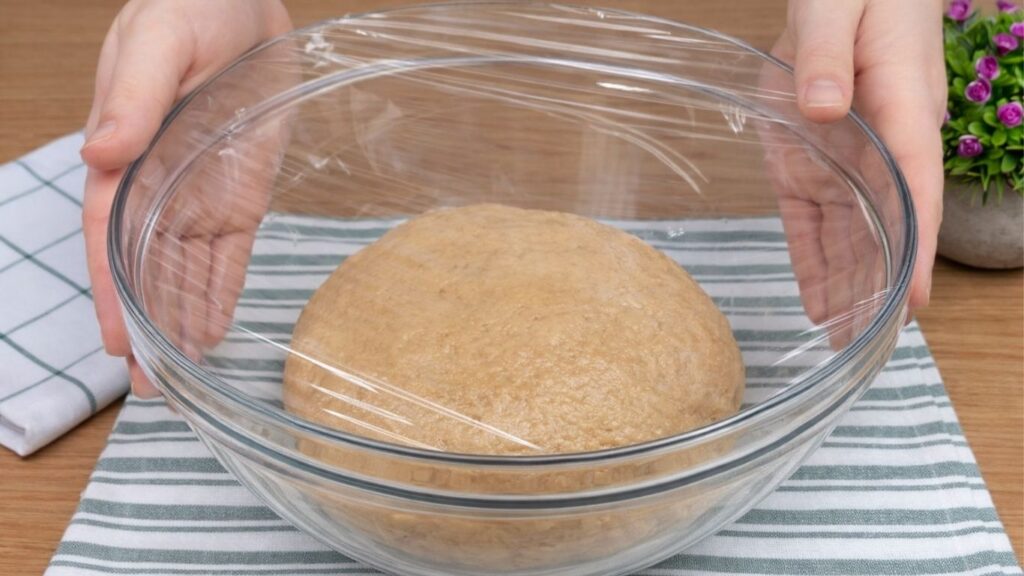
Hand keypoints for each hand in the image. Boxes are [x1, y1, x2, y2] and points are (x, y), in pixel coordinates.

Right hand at [81, 0, 291, 396]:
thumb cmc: (188, 7)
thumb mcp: (156, 44)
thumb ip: (133, 98)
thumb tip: (100, 151)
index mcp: (123, 155)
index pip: (109, 238)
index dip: (112, 293)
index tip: (117, 344)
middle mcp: (156, 186)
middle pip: (147, 268)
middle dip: (149, 325)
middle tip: (154, 387)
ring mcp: (200, 193)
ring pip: (188, 270)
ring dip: (185, 320)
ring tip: (185, 374)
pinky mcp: (242, 192)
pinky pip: (230, 252)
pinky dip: (222, 291)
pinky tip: (216, 329)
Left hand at [774, 0, 946, 312]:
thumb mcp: (836, 8)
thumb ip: (827, 56)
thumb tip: (823, 110)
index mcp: (902, 112)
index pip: (915, 188)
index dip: (917, 247)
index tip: (913, 297)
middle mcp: (882, 149)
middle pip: (885, 227)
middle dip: (876, 286)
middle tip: (863, 343)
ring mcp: (845, 162)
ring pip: (849, 234)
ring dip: (845, 285)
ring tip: (839, 340)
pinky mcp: (807, 164)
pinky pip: (810, 220)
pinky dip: (813, 260)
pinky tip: (815, 301)